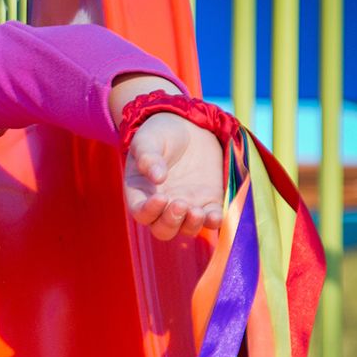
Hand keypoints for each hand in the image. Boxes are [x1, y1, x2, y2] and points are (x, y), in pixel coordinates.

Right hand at [123, 111, 225, 240]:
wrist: (187, 127)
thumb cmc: (159, 134)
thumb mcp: (148, 141)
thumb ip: (148, 157)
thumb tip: (157, 177)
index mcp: (141, 193)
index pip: (141, 213)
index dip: (149, 211)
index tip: (161, 197)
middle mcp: (162, 206)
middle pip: (163, 229)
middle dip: (171, 222)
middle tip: (181, 204)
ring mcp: (186, 205)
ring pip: (186, 229)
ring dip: (192, 225)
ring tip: (197, 211)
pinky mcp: (208, 201)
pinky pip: (210, 220)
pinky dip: (213, 222)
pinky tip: (215, 216)